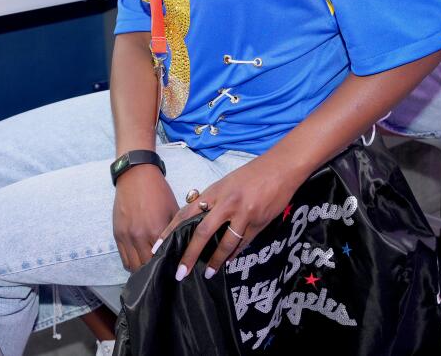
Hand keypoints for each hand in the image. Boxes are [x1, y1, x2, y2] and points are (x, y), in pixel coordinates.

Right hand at [113, 165, 177, 271]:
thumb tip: (185, 247)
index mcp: (156, 231)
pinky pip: (123, 258)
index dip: (168, 267)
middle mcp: (139, 237)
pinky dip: (131, 264)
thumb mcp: (173, 210)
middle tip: (163, 273)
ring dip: (142, 270)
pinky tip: (140, 262)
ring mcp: (126, 236)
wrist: (136, 176)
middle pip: (146, 267)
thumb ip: (177, 231)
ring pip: (133, 266)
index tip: (174, 271)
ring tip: (151, 270)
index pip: (162, 260)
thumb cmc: (158, 191)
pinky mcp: (117, 234)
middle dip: (155, 271)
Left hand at [155, 155, 303, 282]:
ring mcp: (243, 213)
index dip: (171, 231)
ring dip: (215, 261)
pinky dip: (234, 254)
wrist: (281, 168)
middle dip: (190, 255)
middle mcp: (226, 203)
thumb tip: (200, 222)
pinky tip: (228, 261)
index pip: (186, 213)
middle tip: (181, 272)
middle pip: (202, 233)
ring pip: (225, 244)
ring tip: (208, 273)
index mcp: (214, 191)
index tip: (159, 247)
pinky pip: (243, 243)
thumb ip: (213, 201)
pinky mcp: (259, 222)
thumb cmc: (253, 174)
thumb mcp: (227, 183)